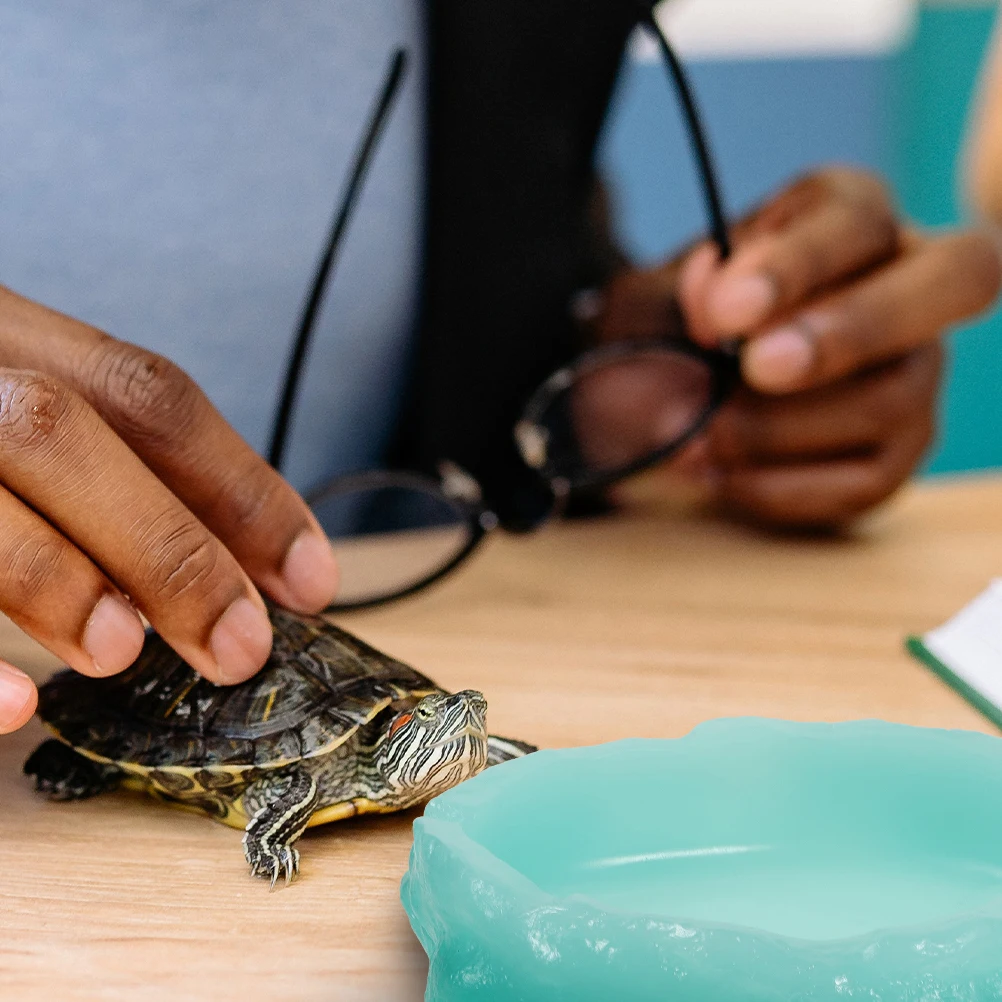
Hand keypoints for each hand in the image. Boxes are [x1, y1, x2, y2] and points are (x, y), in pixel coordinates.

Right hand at [0, 286, 338, 733]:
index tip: (310, 579)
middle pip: (58, 430)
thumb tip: (244, 567)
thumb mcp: (12, 396)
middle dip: (166, 544)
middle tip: (239, 645)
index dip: (242, 487)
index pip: (147, 393)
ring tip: (122, 654)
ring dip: (55, 580)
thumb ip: (106, 461)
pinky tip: (7, 708)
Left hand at [593, 168, 1001, 526]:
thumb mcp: (660, 294)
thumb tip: (718, 307)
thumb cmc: (678, 328)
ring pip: (892, 399)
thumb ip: (684, 292)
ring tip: (698, 435)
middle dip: (852, 329)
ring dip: (779, 427)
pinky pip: (865, 482)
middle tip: (758, 367)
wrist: (667, 397)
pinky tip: (720, 474)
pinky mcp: (896, 453)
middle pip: (956, 280)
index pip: (858, 220)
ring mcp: (915, 373)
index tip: (725, 312)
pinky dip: (781, 486)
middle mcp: (909, 283)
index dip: (798, 266)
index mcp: (849, 216)